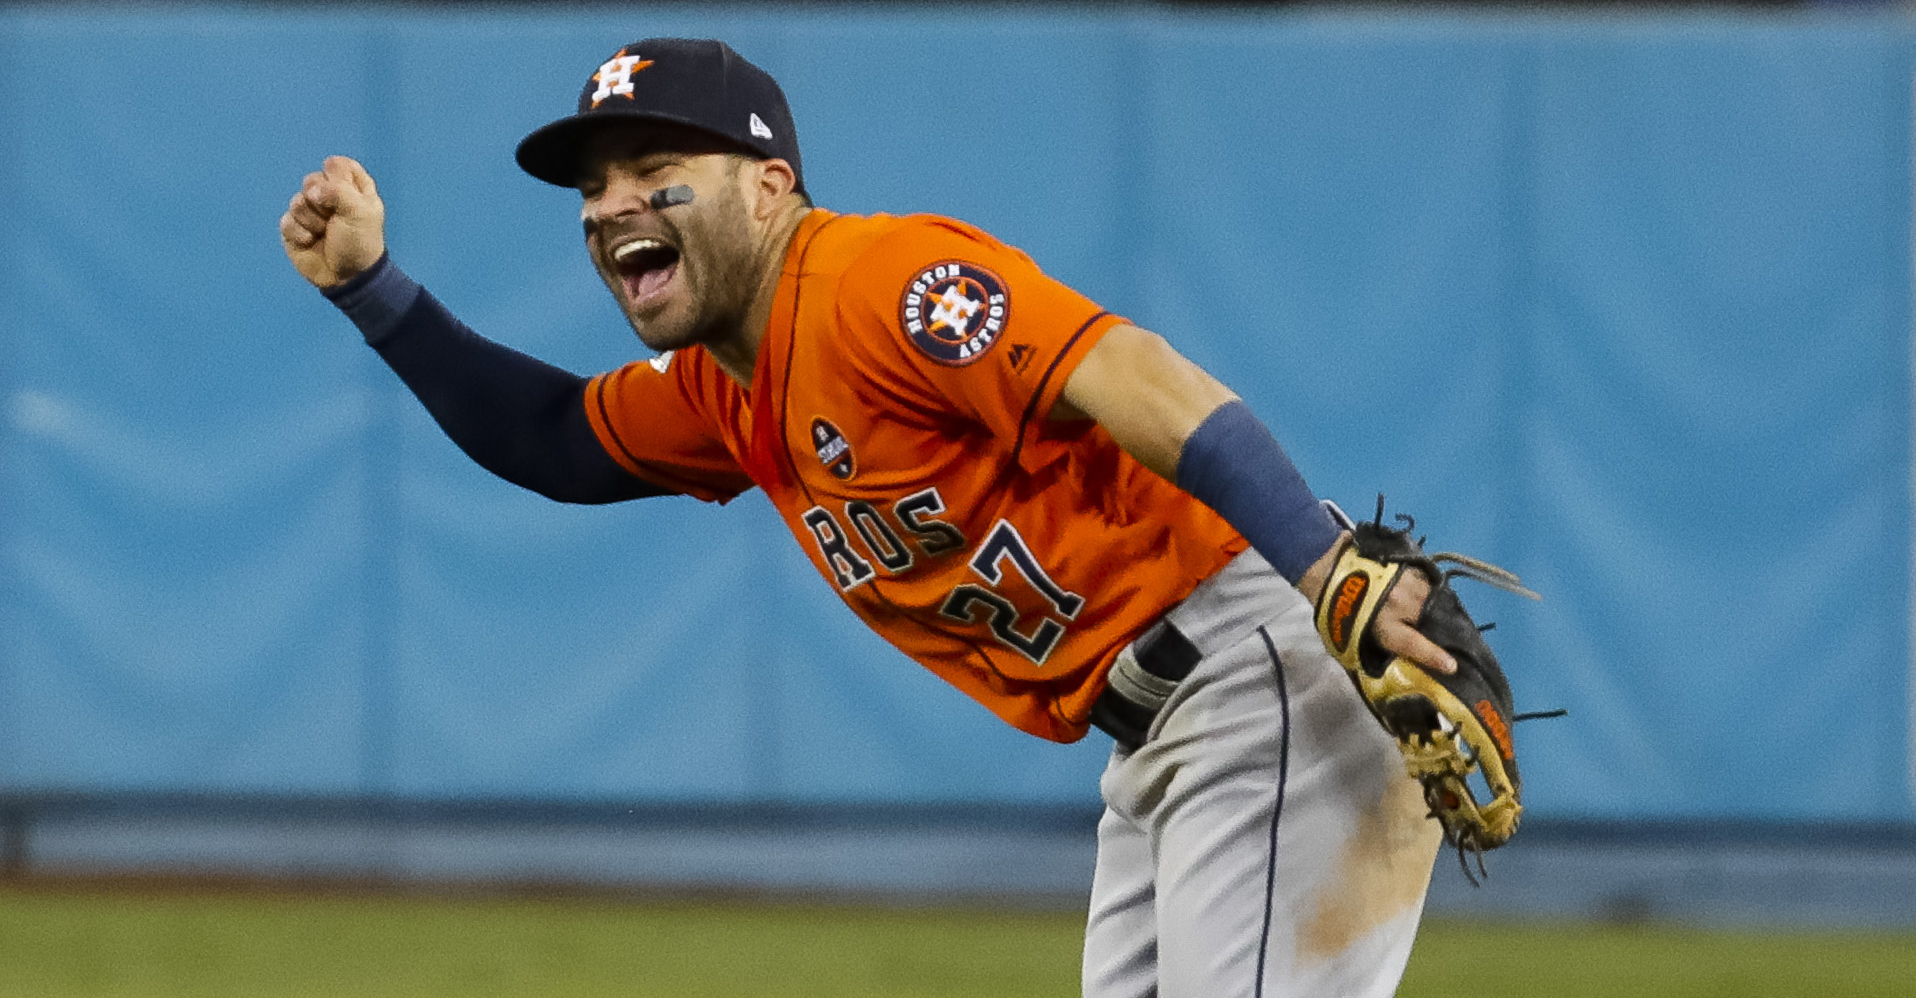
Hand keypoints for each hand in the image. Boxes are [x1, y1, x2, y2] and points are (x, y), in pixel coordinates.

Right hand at [279, 155, 385, 288]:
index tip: (346, 193)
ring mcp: (309, 211)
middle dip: (321, 201)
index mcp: (352, 188)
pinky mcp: (293, 228)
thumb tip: (312, 191)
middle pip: (312, 180)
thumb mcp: (361, 213)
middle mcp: (329, 196)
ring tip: (324, 233)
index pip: (337, 164)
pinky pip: (286, 220)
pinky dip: (300, 234)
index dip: (337, 177)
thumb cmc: (360, 242)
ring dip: (312, 221)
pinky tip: (311, 243)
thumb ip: (339, 191)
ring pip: (297, 200)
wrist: (347, 277)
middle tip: (334, 218)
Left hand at [1298, 534, 1457, 675]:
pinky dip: (1426, 588)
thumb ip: (1378, 647)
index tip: (1451, 666)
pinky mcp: (1405, 563)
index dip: (1433, 656)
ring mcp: (1404, 580)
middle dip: (1439, 627)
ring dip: (1432, 605)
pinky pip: (1425, 579)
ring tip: (1430, 610)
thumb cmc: (1336, 610)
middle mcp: (1398, 602)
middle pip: (1430, 617)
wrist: (1325, 569)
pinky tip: (1421, 593)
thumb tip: (1400, 659)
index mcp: (1383, 625)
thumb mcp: (1352, 636)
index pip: (1414, 644)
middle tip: (1447, 634)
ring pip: (1431, 596)